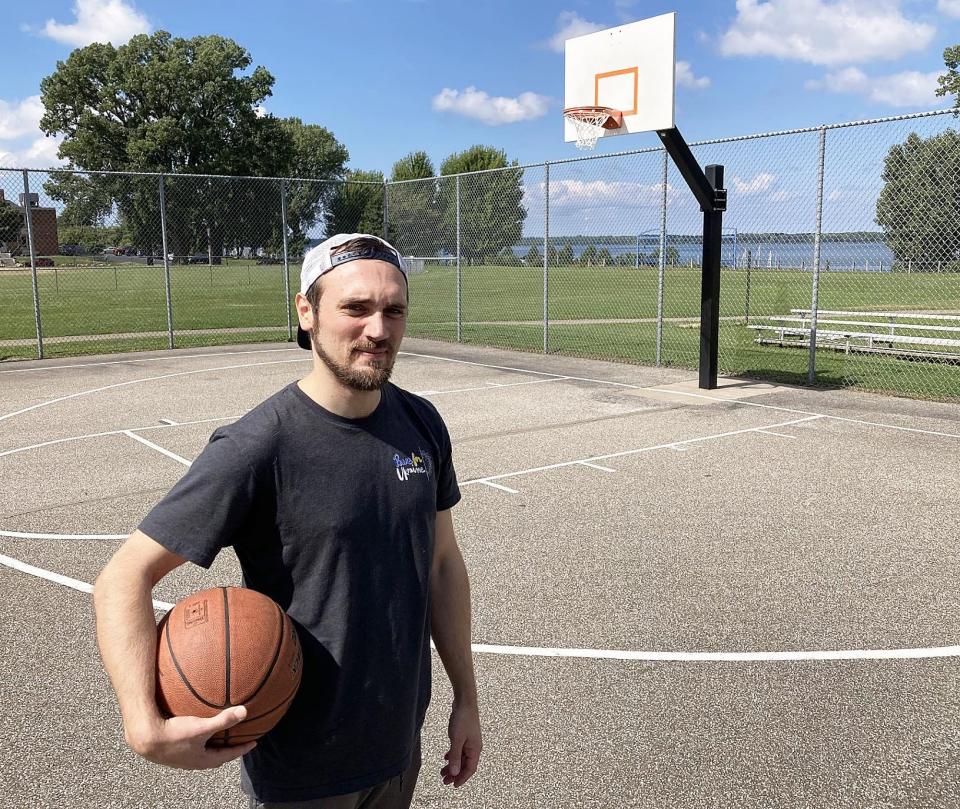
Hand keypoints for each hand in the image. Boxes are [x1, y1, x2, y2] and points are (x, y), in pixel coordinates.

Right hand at [127, 706, 256, 769]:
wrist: (145, 738)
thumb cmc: (174, 735)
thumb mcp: (201, 727)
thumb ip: (223, 720)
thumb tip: (244, 711)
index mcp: (203, 760)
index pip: (228, 756)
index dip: (242, 749)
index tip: (253, 743)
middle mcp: (193, 762)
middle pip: (216, 757)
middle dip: (228, 750)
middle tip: (238, 741)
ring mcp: (182, 758)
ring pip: (203, 753)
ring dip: (213, 746)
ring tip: (219, 736)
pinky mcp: (172, 751)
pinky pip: (192, 747)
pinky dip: (200, 740)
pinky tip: (196, 731)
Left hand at [441, 699, 481, 787]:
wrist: (464, 702)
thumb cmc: (463, 719)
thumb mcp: (457, 739)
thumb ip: (455, 757)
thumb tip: (454, 773)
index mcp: (475, 749)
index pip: (470, 769)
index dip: (462, 778)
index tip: (453, 785)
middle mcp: (474, 747)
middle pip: (465, 765)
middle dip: (455, 774)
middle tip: (444, 780)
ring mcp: (469, 741)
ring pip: (461, 758)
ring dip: (453, 765)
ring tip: (442, 771)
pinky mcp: (464, 736)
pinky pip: (459, 750)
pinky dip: (453, 755)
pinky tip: (446, 757)